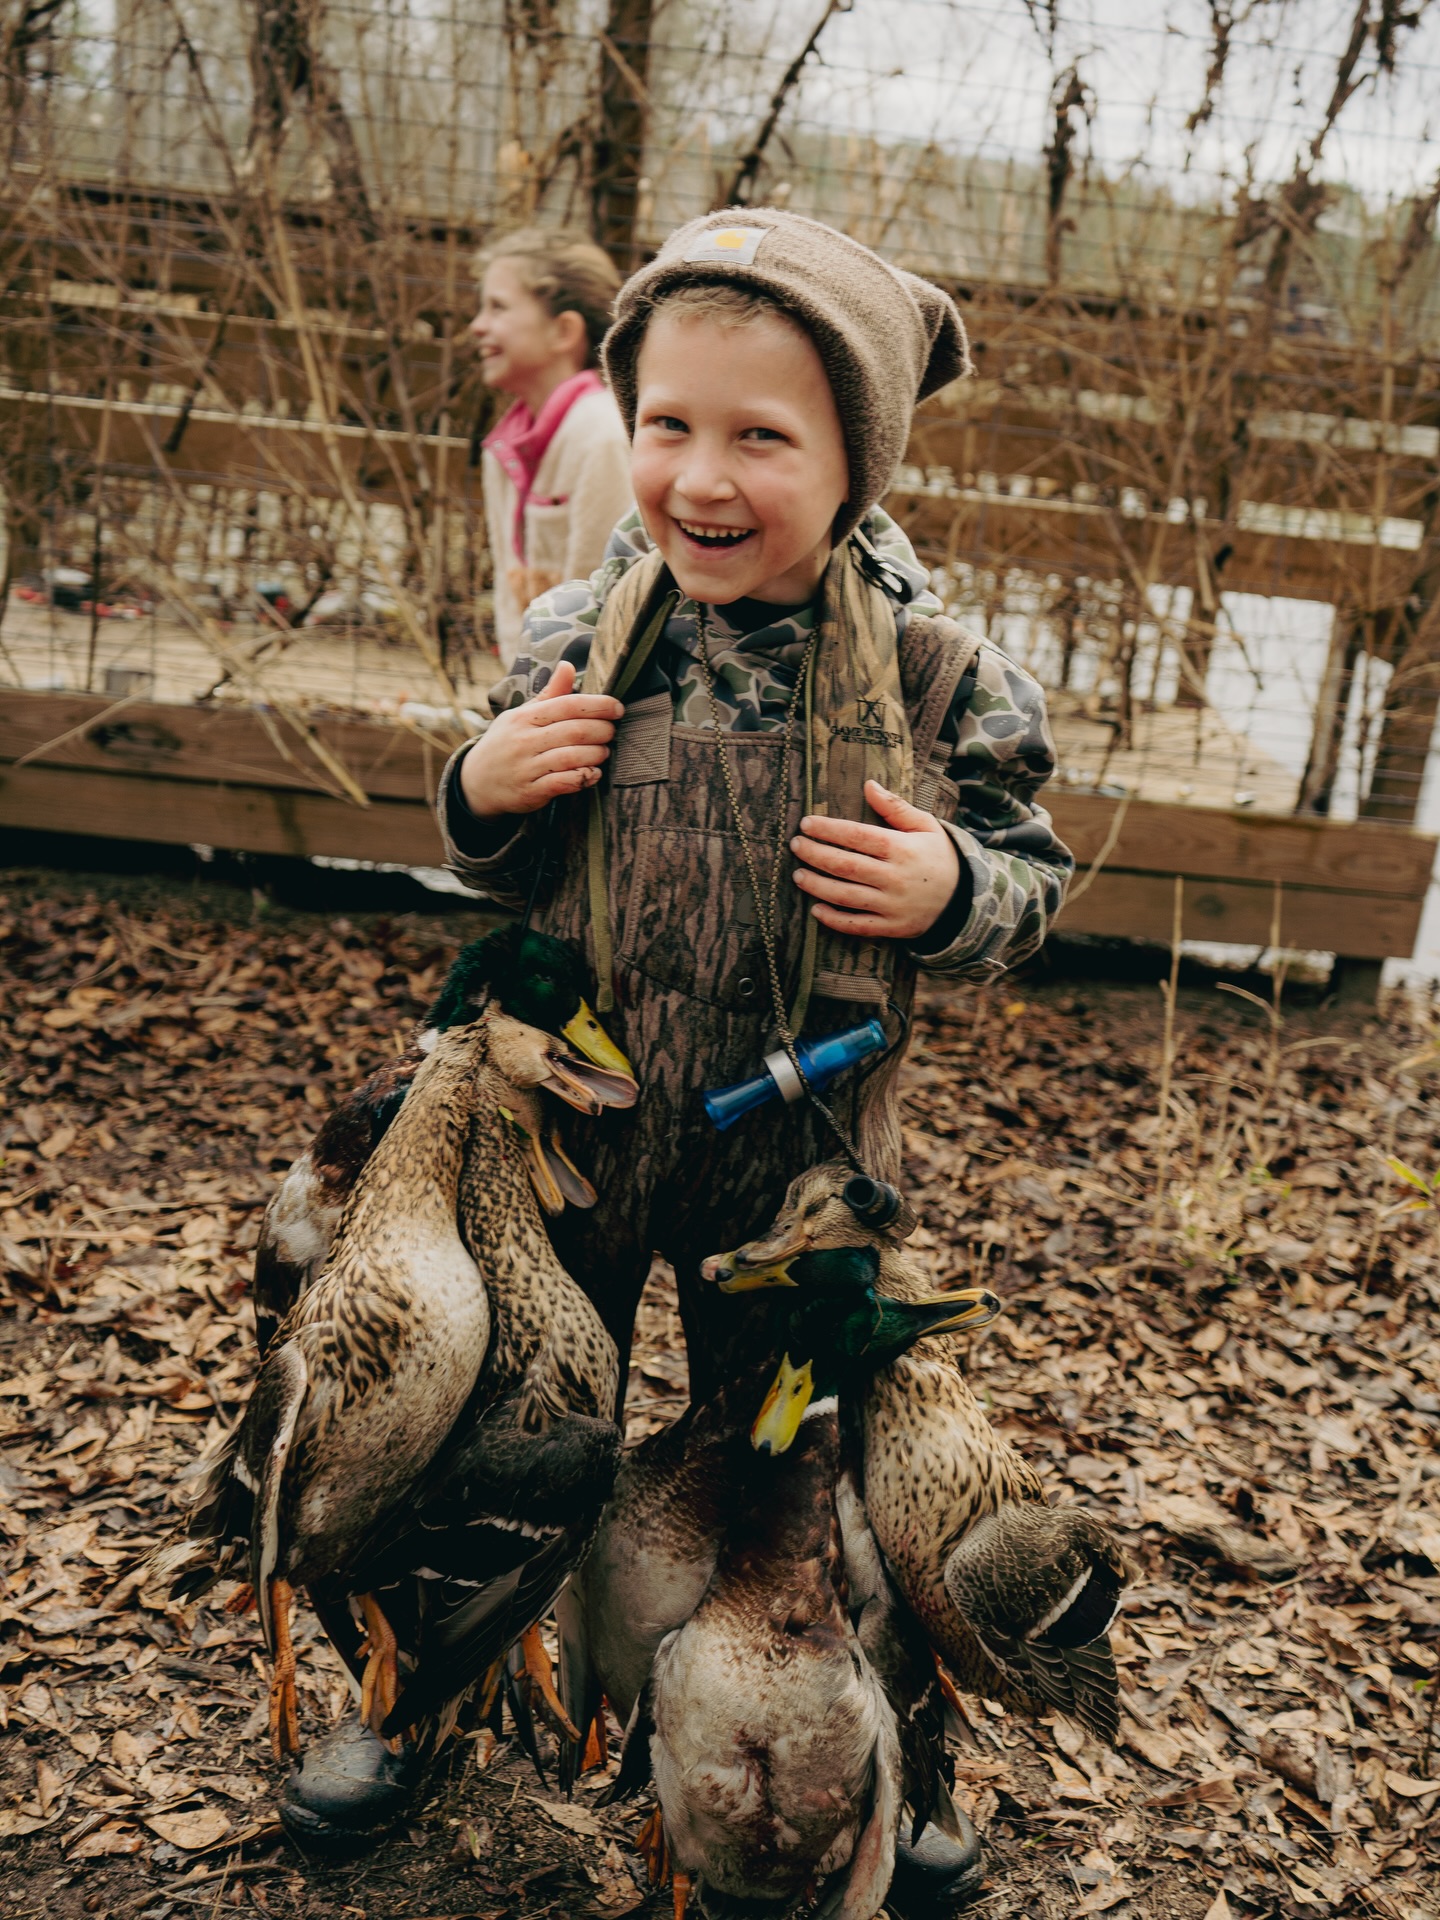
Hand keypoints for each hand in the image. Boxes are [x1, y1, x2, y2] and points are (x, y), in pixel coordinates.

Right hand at [459, 661, 623, 817]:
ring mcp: (527, 768)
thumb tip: (568, 665)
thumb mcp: (521, 715)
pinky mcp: (531, 792)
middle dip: (602, 730)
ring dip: (596, 754)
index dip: (598, 705)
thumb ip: (549, 694)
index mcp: (525, 718)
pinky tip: (594, 773)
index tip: (617, 708)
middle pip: (574, 731)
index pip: (567, 705)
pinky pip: (564, 783)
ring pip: (572, 757)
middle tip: (612, 731)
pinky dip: (584, 777)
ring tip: (604, 751)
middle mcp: (524, 741)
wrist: (477, 781)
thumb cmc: (506, 742)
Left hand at [790, 779, 959, 940]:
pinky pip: (858, 925)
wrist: (965, 898)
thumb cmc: (939, 856)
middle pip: (845, 865)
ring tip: (797, 875)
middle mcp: (895, 877)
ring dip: (817, 885)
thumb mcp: (926, 826)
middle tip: (795, 845)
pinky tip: (815, 910)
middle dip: (815, 854)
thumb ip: (895, 807)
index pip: (856, 836)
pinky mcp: (892, 927)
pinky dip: (834, 920)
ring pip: (845, 895)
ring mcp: (892, 905)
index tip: (806, 823)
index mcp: (902, 849)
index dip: (828, 829)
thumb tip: (868, 784)